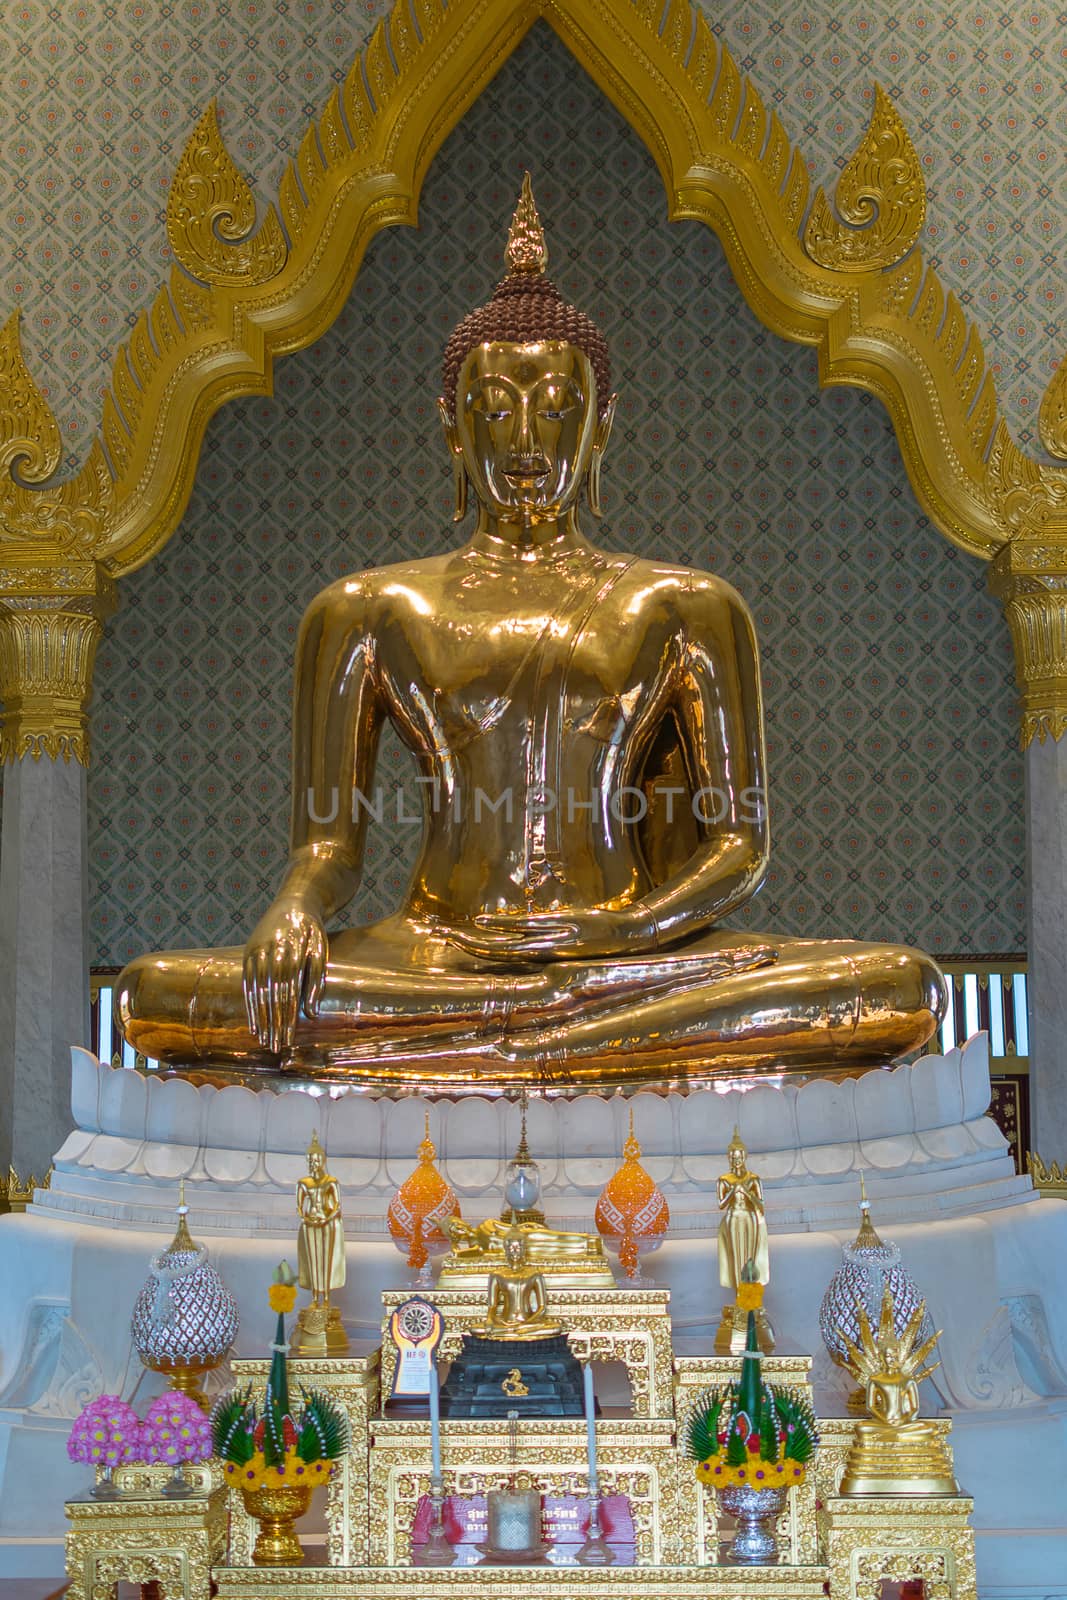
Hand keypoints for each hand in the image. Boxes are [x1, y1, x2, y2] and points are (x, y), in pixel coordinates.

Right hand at [243, 902, 326, 1052]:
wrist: (294, 902)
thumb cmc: (311, 931)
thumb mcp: (320, 950)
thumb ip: (316, 979)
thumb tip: (311, 1013)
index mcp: (290, 950)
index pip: (288, 991)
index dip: (287, 1016)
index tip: (289, 1038)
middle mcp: (269, 951)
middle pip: (271, 994)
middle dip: (273, 1023)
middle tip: (276, 1047)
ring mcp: (255, 952)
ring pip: (257, 991)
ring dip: (260, 1018)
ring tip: (264, 1041)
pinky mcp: (247, 954)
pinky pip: (247, 985)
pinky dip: (250, 1005)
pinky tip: (253, 1024)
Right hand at [449, 906, 652, 960]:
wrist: (633, 937)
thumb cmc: (601, 942)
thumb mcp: (571, 946)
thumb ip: (548, 944)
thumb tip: (529, 939)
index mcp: (542, 961)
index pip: (499, 961)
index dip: (472, 953)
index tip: (451, 943)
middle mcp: (540, 956)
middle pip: (492, 954)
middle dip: (463, 945)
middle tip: (438, 936)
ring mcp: (547, 942)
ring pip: (502, 946)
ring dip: (473, 939)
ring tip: (449, 933)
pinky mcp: (559, 927)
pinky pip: (524, 928)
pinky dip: (500, 925)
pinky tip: (480, 920)